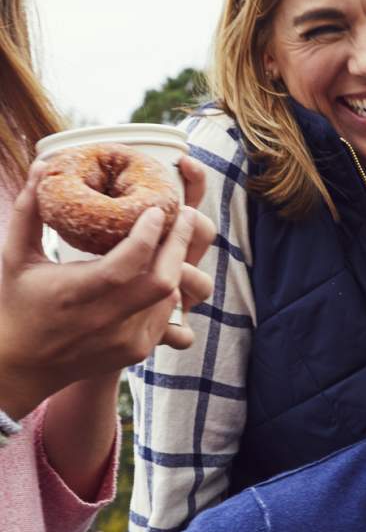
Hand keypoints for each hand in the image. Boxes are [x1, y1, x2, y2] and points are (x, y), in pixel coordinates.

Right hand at [0, 162, 214, 416]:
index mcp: (75, 295)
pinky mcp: (138, 351)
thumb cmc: (18, 303)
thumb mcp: (15, 256)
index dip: (148, 235)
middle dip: (178, 242)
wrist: (23, 367)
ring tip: (175, 233)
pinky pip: (167, 312)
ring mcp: (126, 340)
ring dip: (177, 261)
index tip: (156, 208)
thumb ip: (28, 210)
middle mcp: (105, 322)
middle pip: (162, 280)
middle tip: (182, 212)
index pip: (125, 265)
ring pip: (171, 296)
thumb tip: (42, 164)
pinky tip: (164, 264)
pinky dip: (169, 286)